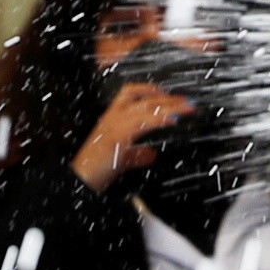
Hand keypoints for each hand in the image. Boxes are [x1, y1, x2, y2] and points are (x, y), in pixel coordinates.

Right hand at [74, 82, 195, 191]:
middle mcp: (113, 117)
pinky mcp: (117, 136)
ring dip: (169, 106)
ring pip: (146, 108)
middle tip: (188, 102)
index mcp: (112, 117)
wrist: (81, 179)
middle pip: (145, 99)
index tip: (168, 93)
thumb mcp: (122, 158)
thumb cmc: (97, 168)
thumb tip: (152, 154)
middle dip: (168, 99)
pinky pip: (141, 123)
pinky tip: (171, 120)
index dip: (150, 89)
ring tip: (186, 108)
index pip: (131, 92)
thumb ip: (138, 155)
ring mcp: (114, 125)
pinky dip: (158, 119)